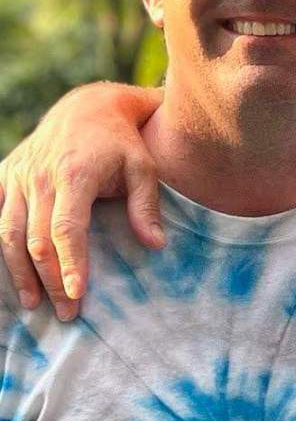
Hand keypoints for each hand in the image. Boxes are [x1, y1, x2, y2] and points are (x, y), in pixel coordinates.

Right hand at [0, 83, 164, 320]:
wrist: (88, 107)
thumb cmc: (122, 142)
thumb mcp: (144, 167)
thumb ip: (146, 206)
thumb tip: (155, 244)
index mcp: (74, 175)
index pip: (67, 229)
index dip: (70, 264)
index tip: (77, 294)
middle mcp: (38, 177)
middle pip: (36, 239)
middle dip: (49, 280)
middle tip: (67, 312)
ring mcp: (17, 176)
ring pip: (7, 233)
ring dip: (19, 272)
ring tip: (34, 303)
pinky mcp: (5, 175)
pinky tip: (6, 271)